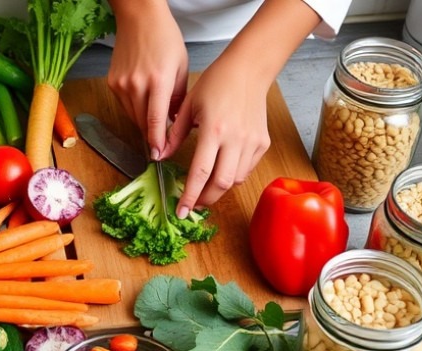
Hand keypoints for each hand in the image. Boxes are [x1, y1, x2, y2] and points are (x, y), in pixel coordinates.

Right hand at [107, 0, 187, 157]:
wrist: (139, 18)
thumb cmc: (165, 38)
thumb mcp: (181, 67)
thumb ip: (179, 98)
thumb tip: (175, 122)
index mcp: (159, 81)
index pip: (156, 121)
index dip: (157, 142)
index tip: (159, 155)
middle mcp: (137, 84)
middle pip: (143, 123)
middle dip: (151, 137)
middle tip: (159, 147)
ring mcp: (121, 84)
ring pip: (133, 116)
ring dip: (144, 123)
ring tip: (154, 124)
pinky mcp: (112, 83)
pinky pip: (125, 105)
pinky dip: (135, 109)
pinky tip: (144, 103)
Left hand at [162, 58, 270, 217]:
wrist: (248, 69)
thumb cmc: (215, 83)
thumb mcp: (188, 107)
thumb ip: (174, 135)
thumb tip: (158, 156)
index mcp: (213, 130)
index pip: (200, 173)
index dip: (189, 196)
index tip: (180, 210)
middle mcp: (235, 139)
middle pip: (221, 184)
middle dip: (205, 199)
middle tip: (191, 205)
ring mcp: (252, 142)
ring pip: (236, 180)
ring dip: (218, 189)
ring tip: (204, 189)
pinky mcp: (262, 143)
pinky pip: (246, 169)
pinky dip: (232, 176)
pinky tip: (220, 172)